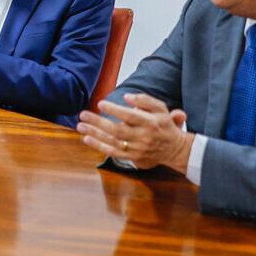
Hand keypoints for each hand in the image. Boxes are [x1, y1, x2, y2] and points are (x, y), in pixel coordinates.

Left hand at [76, 93, 194, 171]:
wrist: (175, 149)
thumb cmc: (164, 124)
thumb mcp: (161, 109)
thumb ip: (145, 100)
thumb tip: (127, 97)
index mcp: (150, 123)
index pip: (130, 116)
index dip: (114, 110)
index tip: (100, 103)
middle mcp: (143, 137)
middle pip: (117, 130)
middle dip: (98, 122)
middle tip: (83, 115)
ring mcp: (137, 149)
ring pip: (112, 142)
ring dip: (94, 134)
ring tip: (80, 126)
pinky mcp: (132, 158)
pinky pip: (113, 153)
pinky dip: (99, 146)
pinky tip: (87, 138)